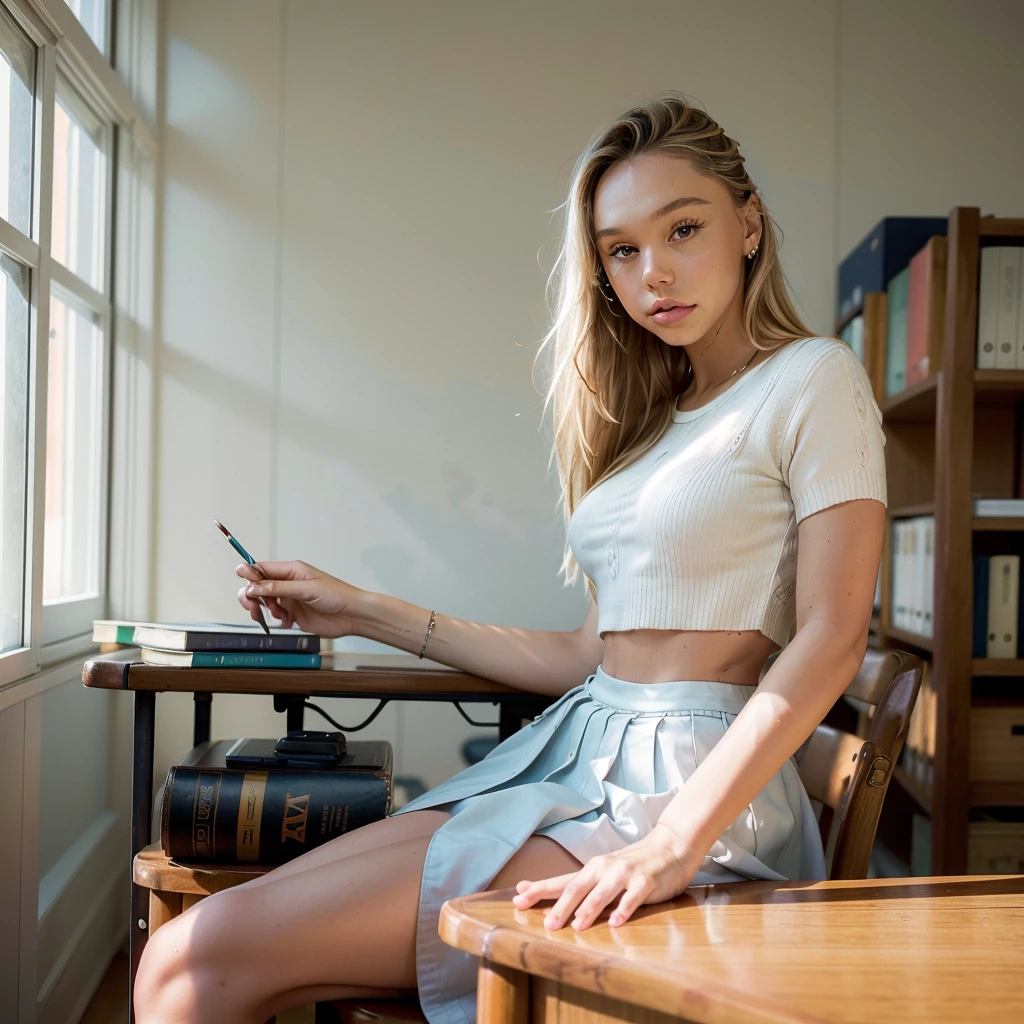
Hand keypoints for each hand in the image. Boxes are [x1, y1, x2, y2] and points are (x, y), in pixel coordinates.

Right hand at [236, 560, 364, 637]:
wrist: (352, 616)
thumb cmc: (337, 595)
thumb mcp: (307, 590)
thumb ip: (279, 589)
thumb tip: (253, 586)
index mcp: (292, 570)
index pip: (262, 568)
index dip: (249, 574)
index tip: (242, 581)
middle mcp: (288, 583)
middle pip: (258, 586)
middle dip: (251, 596)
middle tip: (252, 607)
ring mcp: (289, 599)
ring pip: (263, 602)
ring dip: (263, 609)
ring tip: (277, 615)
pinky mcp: (292, 614)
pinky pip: (274, 616)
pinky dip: (275, 619)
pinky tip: (287, 621)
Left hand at [511, 823, 704, 930]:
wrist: (670, 847)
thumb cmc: (634, 865)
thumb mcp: (606, 873)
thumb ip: (584, 886)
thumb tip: (553, 899)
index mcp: (593, 869)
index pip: (561, 881)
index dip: (539, 890)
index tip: (518, 899)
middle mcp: (605, 869)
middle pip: (577, 887)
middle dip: (560, 906)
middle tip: (547, 925)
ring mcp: (625, 874)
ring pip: (603, 892)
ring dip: (589, 909)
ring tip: (577, 925)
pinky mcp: (646, 882)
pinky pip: (633, 897)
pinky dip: (624, 909)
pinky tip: (617, 922)